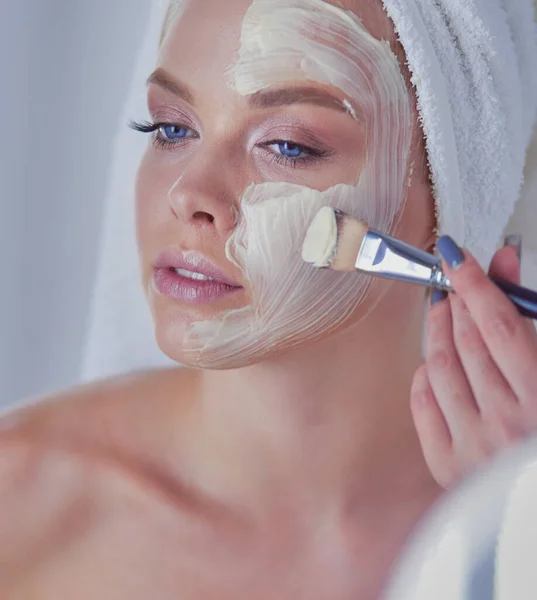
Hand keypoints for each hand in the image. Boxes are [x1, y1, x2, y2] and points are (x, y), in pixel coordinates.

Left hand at [411, 235, 536, 489]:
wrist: (535, 511)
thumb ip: (532, 322)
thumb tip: (505, 271)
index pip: (500, 326)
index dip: (477, 284)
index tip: (458, 257)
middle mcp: (504, 424)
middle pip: (467, 343)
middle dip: (459, 302)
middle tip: (454, 280)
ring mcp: (472, 447)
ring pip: (440, 368)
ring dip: (438, 331)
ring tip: (443, 310)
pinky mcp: (448, 467)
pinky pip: (423, 407)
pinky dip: (424, 377)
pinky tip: (430, 362)